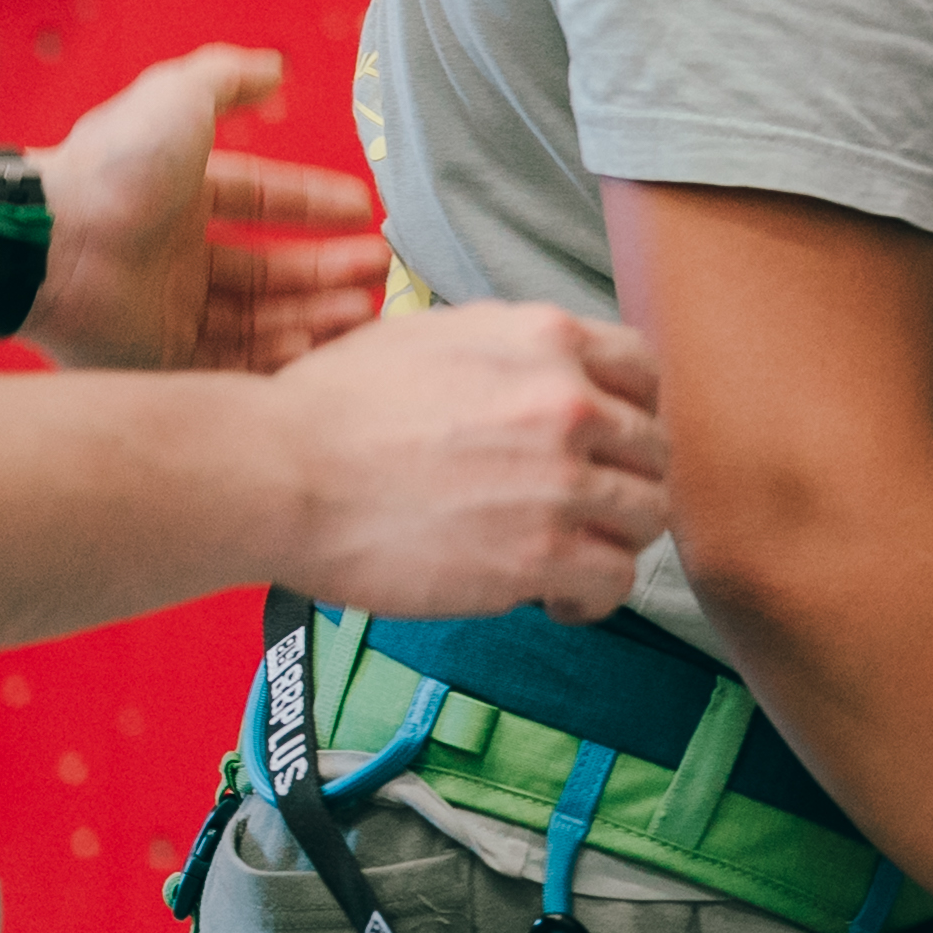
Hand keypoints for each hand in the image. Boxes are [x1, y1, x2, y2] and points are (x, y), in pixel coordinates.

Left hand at [26, 44, 388, 370]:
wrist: (54, 240)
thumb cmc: (117, 164)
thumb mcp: (179, 95)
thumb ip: (228, 76)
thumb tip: (275, 68)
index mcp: (179, 196)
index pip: (261, 200)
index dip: (314, 203)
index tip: (364, 211)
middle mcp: (175, 255)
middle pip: (268, 268)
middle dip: (327, 268)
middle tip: (378, 268)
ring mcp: (167, 309)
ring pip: (258, 317)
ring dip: (313, 312)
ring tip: (363, 308)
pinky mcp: (157, 358)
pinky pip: (229, 362)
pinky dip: (276, 356)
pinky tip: (316, 342)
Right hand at [261, 298, 671, 621]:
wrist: (280, 472)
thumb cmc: (332, 406)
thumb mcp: (433, 333)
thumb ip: (508, 347)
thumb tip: (542, 366)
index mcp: (547, 340)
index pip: (644, 372)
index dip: (631, 413)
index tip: (607, 444)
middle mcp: (569, 403)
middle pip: (652, 450)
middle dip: (622, 482)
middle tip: (583, 510)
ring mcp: (560, 481)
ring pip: (647, 516)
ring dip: (614, 540)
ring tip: (571, 557)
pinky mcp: (537, 555)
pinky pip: (614, 580)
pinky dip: (594, 597)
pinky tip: (556, 599)